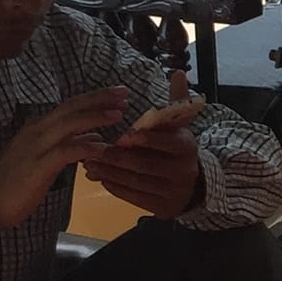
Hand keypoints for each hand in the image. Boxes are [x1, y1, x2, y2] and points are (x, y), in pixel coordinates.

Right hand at [0, 89, 126, 232]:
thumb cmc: (16, 181)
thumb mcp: (47, 158)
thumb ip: (70, 145)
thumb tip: (95, 137)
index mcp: (39, 127)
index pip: (70, 105)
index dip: (95, 98)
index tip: (119, 93)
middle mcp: (37, 130)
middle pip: (71, 107)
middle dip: (99, 98)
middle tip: (124, 93)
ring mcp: (36, 146)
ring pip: (68, 123)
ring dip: (95, 117)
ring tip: (119, 113)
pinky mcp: (38, 166)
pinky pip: (66, 151)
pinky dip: (86, 148)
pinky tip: (105, 148)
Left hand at [86, 68, 203, 218]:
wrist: (192, 185)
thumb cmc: (176, 148)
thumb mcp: (179, 125)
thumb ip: (176, 100)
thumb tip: (179, 72)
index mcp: (187, 148)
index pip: (165, 143)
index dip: (143, 139)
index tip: (121, 135)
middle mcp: (184, 171)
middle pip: (145, 164)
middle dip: (116, 158)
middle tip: (92, 150)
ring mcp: (174, 192)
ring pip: (136, 182)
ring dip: (109, 173)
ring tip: (89, 164)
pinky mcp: (163, 208)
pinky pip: (134, 198)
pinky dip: (115, 187)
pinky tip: (100, 178)